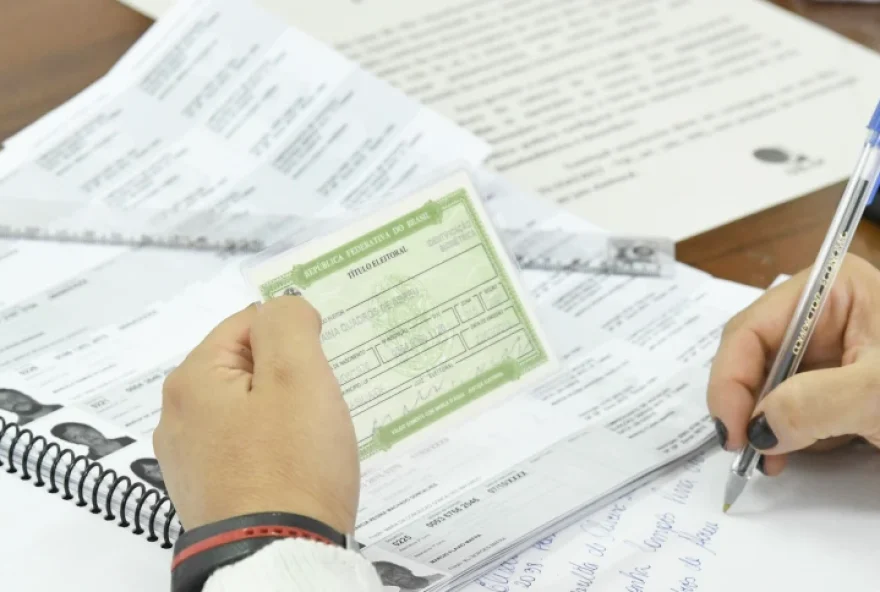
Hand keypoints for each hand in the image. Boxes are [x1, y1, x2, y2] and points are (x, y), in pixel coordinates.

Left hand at [153, 297, 359, 532]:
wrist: (279, 556)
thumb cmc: (292, 464)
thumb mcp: (299, 375)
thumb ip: (288, 323)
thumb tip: (284, 306)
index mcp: (191, 380)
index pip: (249, 323)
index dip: (294, 336)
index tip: (322, 367)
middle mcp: (178, 416)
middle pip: (247, 367)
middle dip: (290, 377)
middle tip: (321, 406)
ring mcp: (190, 459)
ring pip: (248, 408)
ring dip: (283, 413)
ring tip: (312, 440)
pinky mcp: (208, 491)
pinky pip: (245, 447)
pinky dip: (273, 447)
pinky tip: (296, 467)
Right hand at [707, 254, 879, 475]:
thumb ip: (814, 403)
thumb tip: (757, 426)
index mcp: (833, 290)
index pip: (753, 329)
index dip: (731, 379)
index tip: (733, 431)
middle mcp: (824, 313)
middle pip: (754, 356)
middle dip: (751, 405)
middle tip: (750, 451)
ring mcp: (830, 348)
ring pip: (768, 384)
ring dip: (769, 424)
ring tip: (780, 458)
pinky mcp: (837, 382)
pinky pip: (791, 404)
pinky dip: (788, 433)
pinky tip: (797, 452)